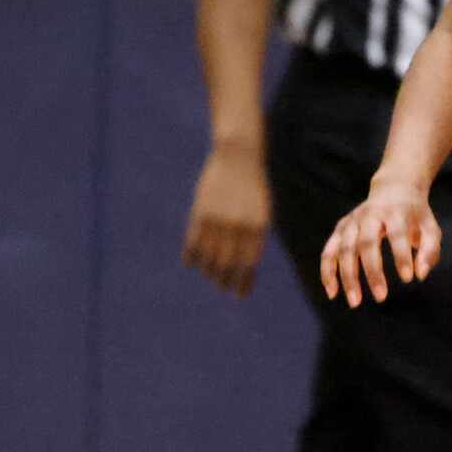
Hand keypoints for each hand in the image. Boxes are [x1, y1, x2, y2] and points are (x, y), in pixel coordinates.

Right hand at [181, 144, 269, 297]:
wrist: (238, 157)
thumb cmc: (253, 189)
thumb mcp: (261, 214)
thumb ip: (252, 239)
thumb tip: (244, 268)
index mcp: (258, 228)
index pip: (248, 265)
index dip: (242, 282)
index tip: (239, 294)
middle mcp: (237, 226)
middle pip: (227, 264)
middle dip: (224, 281)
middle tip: (222, 288)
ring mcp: (217, 220)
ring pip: (208, 257)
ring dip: (208, 271)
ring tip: (210, 276)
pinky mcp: (200, 213)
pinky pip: (192, 243)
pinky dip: (191, 256)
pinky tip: (192, 263)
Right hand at [320, 175, 440, 307]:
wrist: (394, 188)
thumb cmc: (415, 215)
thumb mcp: (430, 228)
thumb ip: (430, 251)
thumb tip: (420, 275)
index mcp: (395, 212)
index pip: (397, 234)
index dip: (401, 256)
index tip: (408, 279)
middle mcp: (370, 214)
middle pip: (366, 243)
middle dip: (372, 271)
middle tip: (381, 298)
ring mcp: (352, 221)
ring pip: (344, 249)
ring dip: (348, 277)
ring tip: (356, 302)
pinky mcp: (340, 228)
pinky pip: (329, 251)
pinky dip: (328, 272)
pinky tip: (333, 293)